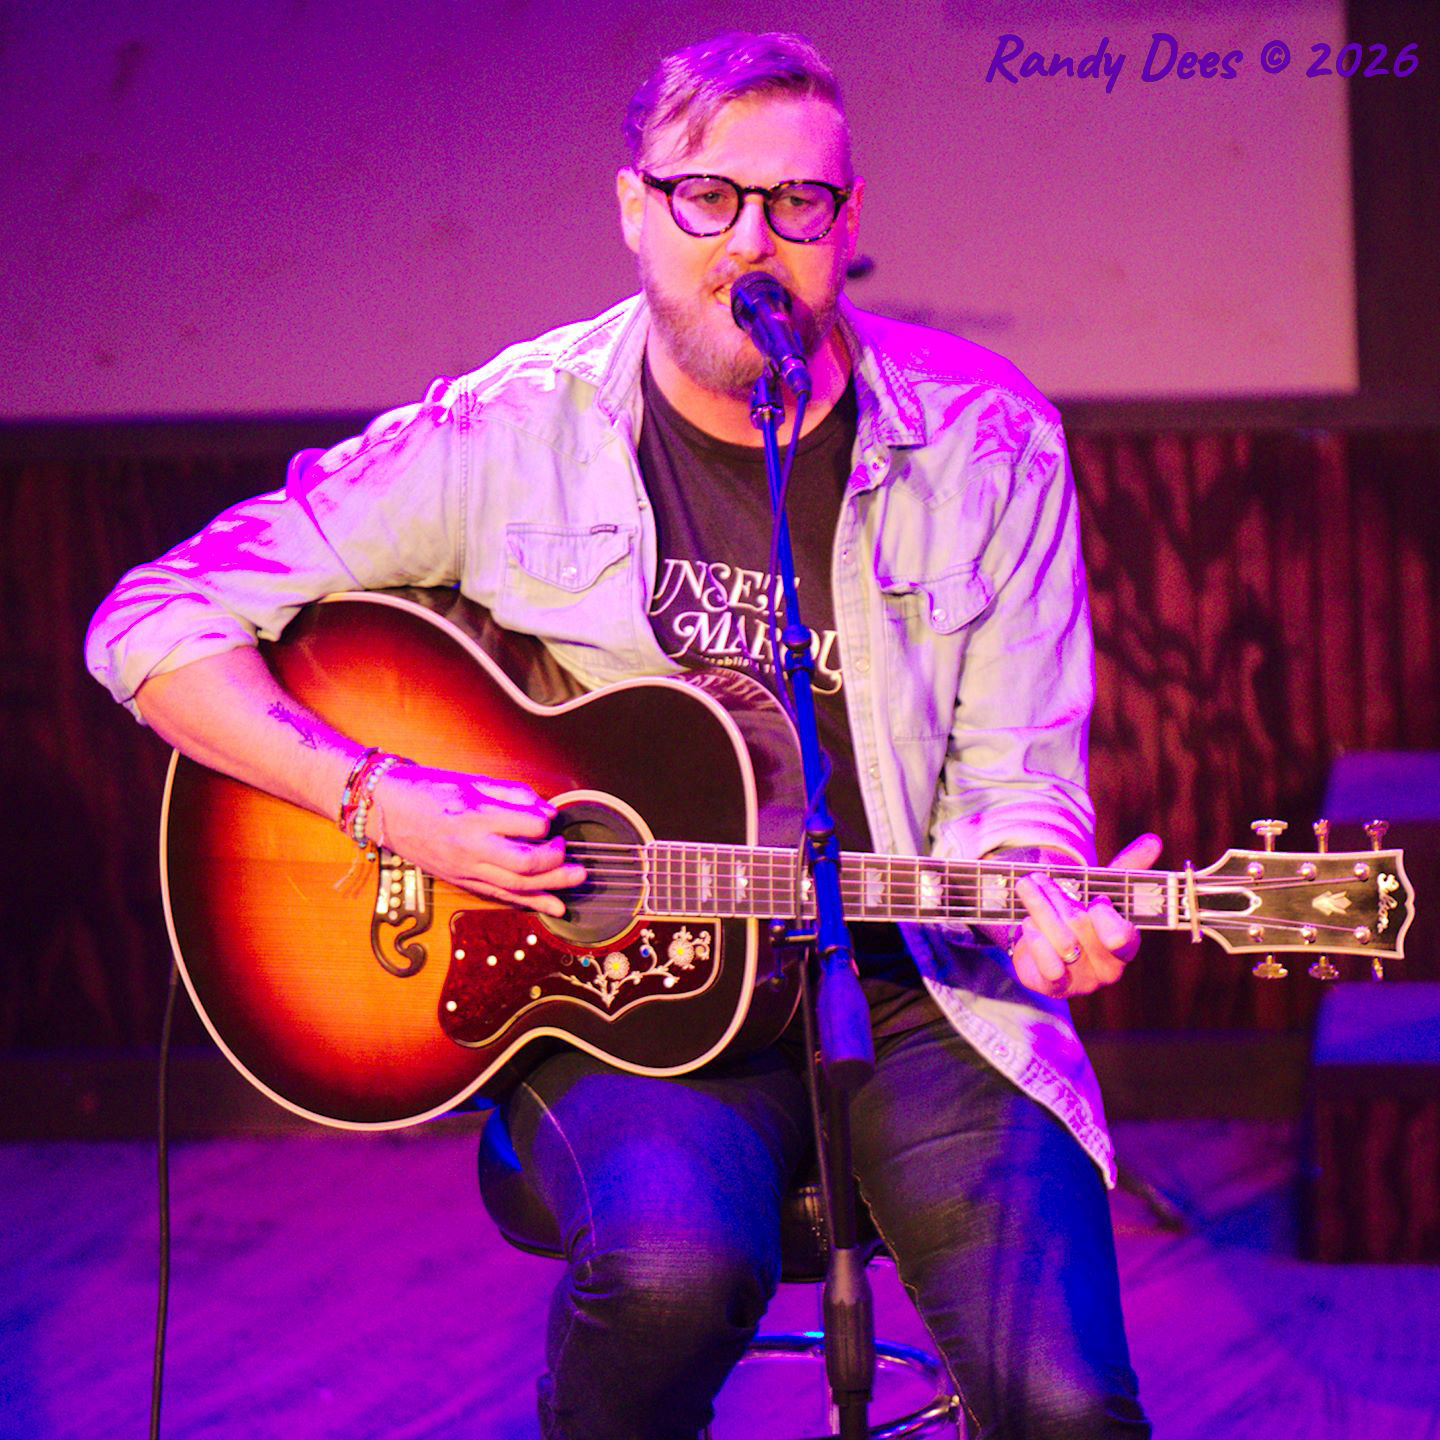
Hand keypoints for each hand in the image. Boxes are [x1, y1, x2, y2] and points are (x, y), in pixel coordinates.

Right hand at [369, 765, 584, 917]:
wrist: (386, 810)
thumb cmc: (430, 789)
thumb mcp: (472, 781)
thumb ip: (513, 794)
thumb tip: (547, 810)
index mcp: (475, 814)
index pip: (528, 825)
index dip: (547, 822)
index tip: (551, 819)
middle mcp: (470, 846)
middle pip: (526, 864)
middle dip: (557, 862)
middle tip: (571, 853)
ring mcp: (464, 869)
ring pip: (516, 886)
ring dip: (552, 887)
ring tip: (577, 881)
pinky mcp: (461, 882)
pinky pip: (499, 896)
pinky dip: (529, 903)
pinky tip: (552, 906)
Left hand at [1008, 834, 1162, 997]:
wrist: (1046, 950)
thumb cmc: (1081, 918)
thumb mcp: (1102, 891)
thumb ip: (1127, 868)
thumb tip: (1154, 841)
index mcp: (1126, 944)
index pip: (1124, 937)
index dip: (1105, 917)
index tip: (1094, 900)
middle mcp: (1108, 968)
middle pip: (1082, 927)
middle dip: (1058, 897)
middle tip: (1039, 878)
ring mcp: (1083, 982)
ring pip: (1061, 942)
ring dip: (1040, 909)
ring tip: (1027, 887)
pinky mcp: (1055, 988)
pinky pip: (1047, 966)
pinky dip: (1034, 939)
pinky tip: (1027, 924)